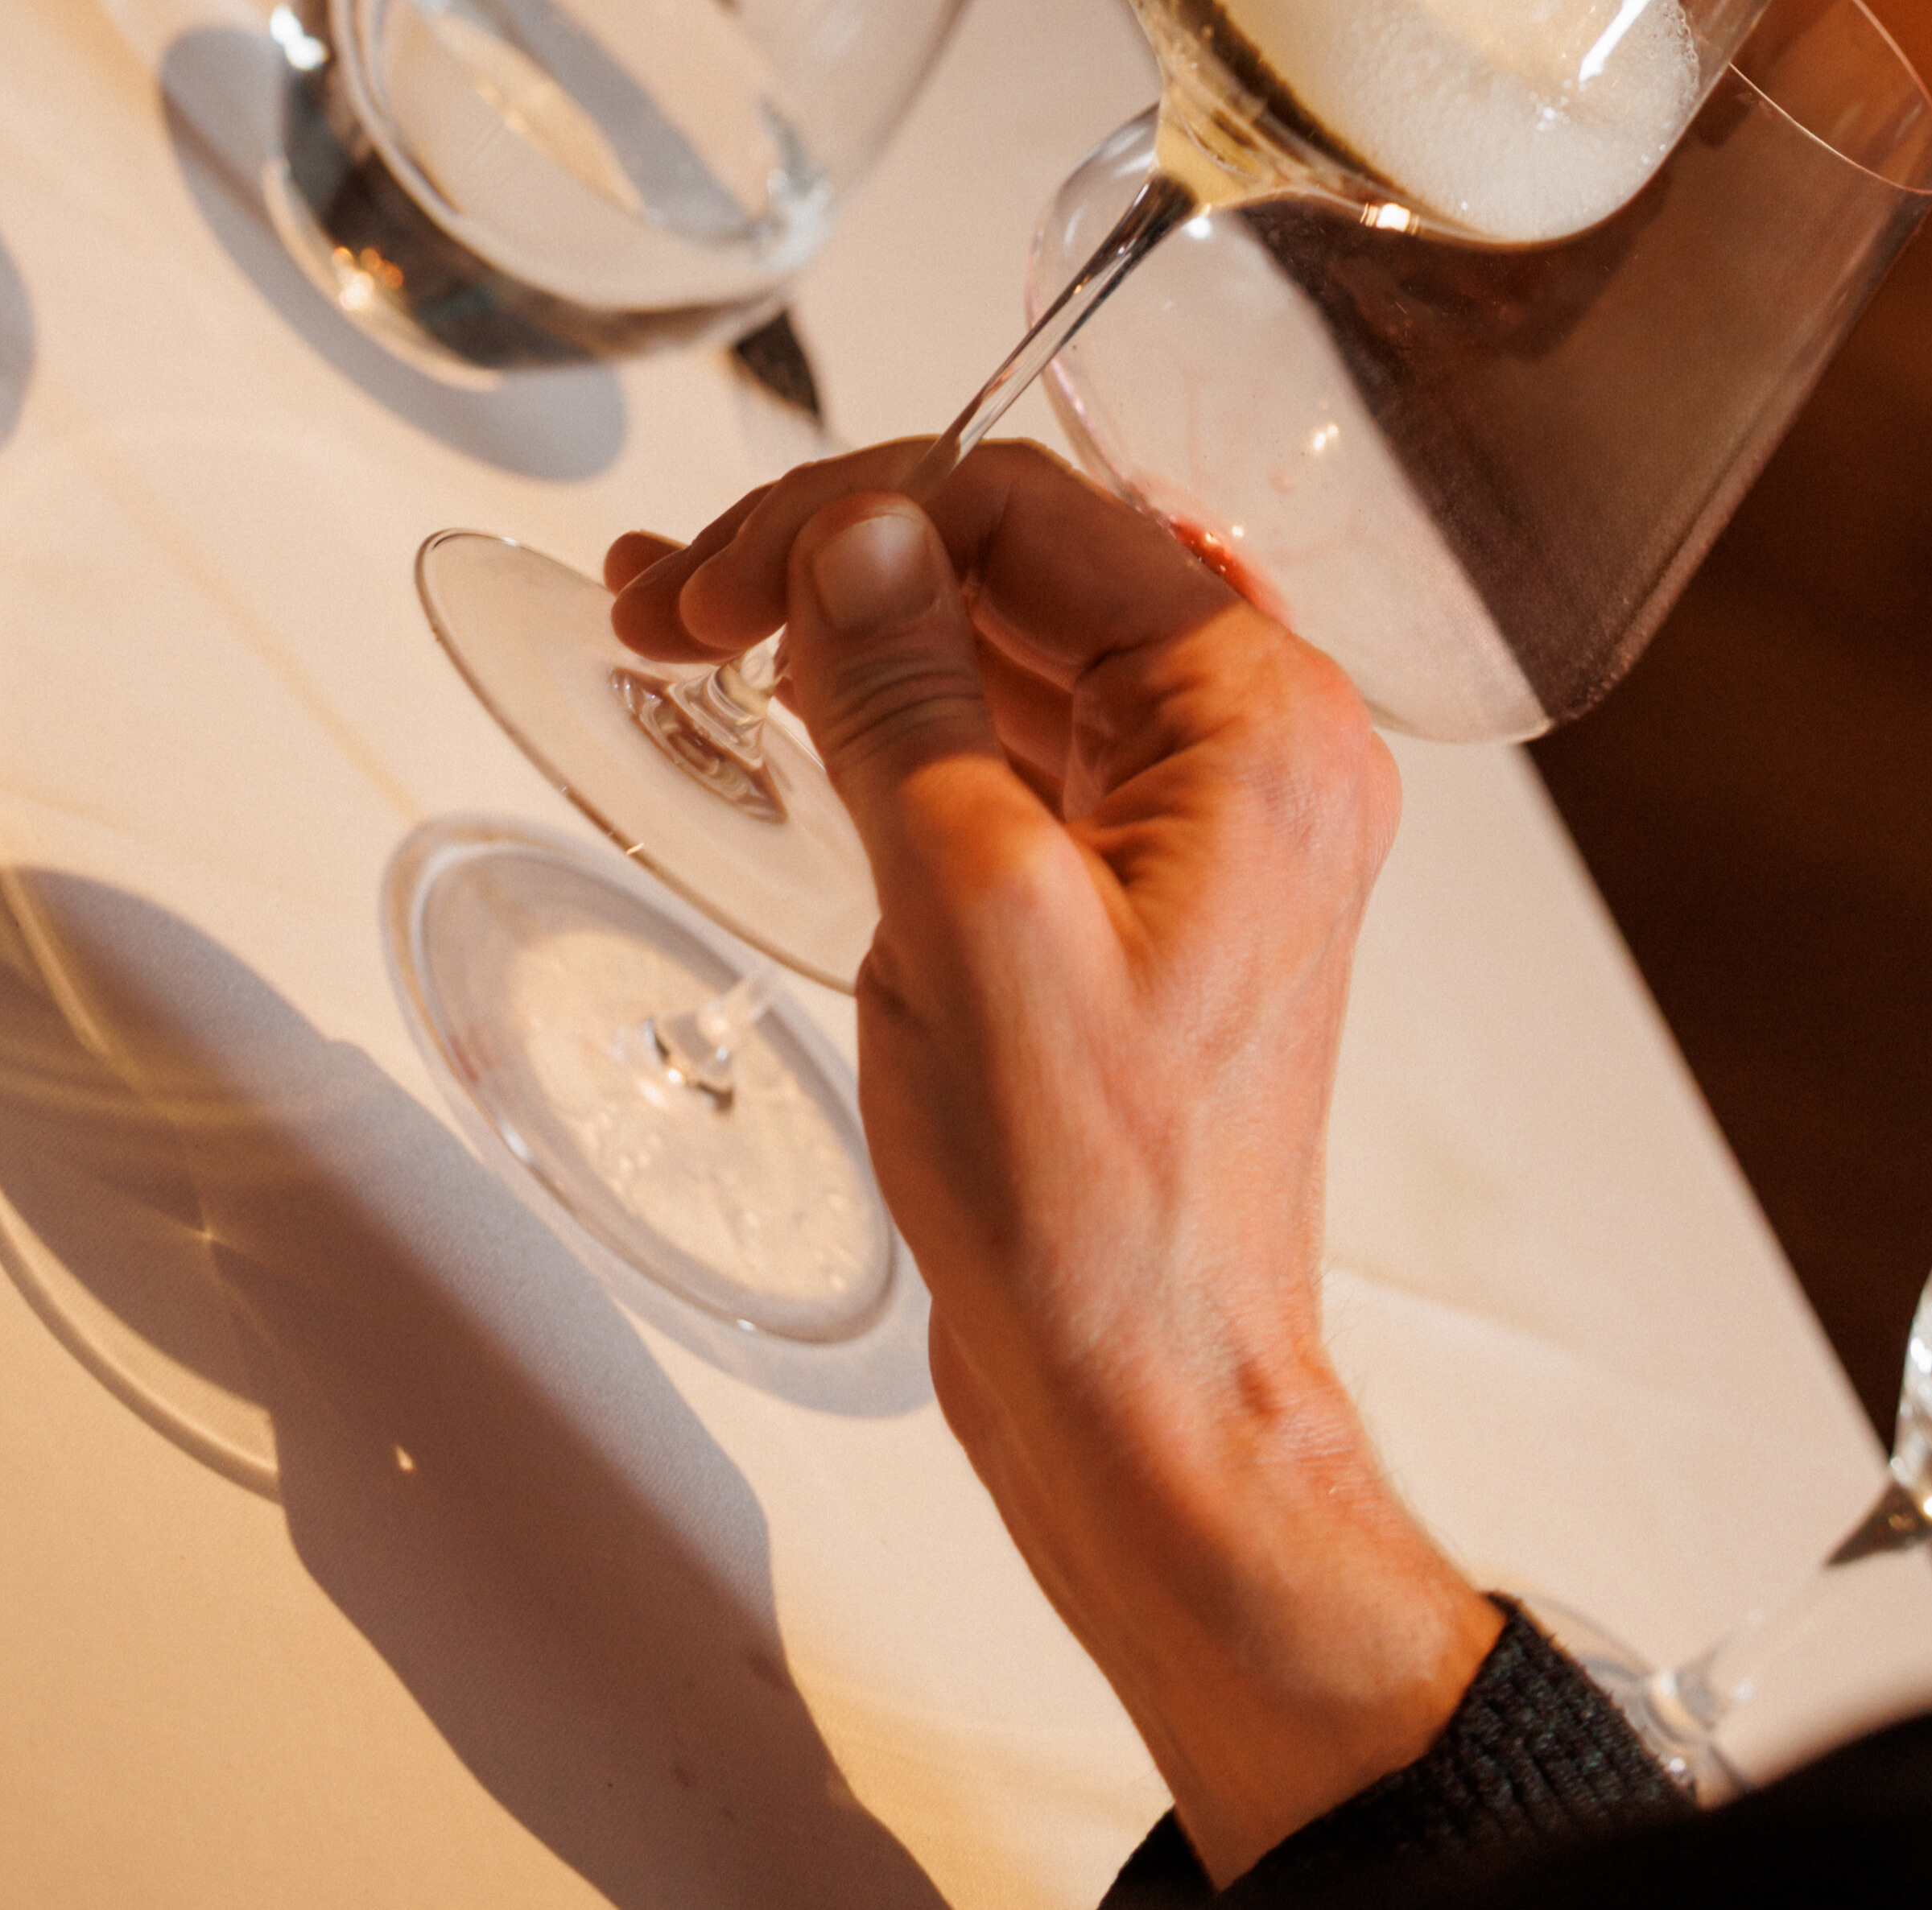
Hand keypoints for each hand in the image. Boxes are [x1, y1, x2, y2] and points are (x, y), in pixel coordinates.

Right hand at [607, 446, 1497, 1881]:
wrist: (1149, 1418)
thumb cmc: (1099, 1214)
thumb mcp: (972, 916)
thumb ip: (908, 697)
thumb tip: (857, 531)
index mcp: (1263, 724)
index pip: (1034, 512)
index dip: (850, 514)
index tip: (713, 579)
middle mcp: (1251, 750)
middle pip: (1016, 562)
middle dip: (831, 556)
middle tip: (668, 598)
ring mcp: (1188, 822)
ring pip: (996, 643)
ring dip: (842, 621)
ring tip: (677, 622)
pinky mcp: (1123, 890)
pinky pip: (998, 739)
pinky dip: (880, 708)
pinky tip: (779, 702)